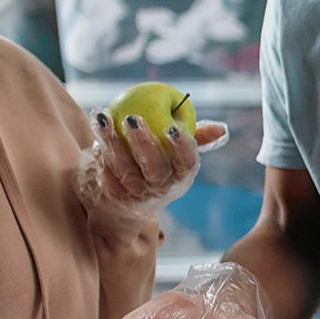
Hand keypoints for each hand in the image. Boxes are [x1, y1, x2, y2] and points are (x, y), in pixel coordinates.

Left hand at [76, 110, 228, 227]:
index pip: (187, 163)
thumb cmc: (156, 166)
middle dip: (144, 143)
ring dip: (113, 141)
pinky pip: (106, 171)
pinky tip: (97, 130)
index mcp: (181, 177)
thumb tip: (221, 129)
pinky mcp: (114, 195)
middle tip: (132, 118)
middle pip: (155, 168)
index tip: (172, 126)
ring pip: (125, 168)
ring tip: (104, 117)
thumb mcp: (175, 155)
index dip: (182, 147)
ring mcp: (136, 194)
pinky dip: (101, 151)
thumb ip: (194, 138)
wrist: (125, 201)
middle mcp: (161, 189)